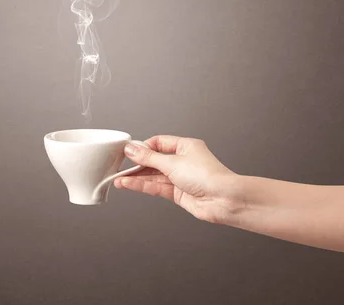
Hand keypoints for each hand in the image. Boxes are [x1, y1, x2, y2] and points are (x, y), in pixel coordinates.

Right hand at [115, 136, 237, 223]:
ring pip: (154, 176)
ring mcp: (181, 178)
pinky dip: (142, 186)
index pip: (159, 142)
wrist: (224, 200)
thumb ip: (149, 158)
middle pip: (155, 160)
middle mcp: (183, 161)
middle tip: (120, 166)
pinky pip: (157, 187)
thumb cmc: (208, 177)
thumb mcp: (173, 163)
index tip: (129, 152)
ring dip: (136, 177)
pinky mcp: (179, 193)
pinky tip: (129, 185)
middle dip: (137, 164)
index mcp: (186, 146)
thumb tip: (132, 149)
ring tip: (119, 178)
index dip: (143, 147)